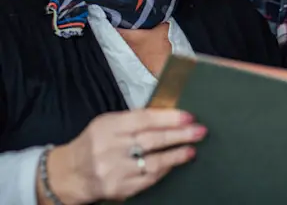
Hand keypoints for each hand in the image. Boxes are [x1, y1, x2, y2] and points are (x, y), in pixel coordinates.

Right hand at [38, 108, 206, 203]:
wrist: (69, 173)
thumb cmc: (95, 142)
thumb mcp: (108, 122)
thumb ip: (134, 119)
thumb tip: (168, 115)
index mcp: (109, 126)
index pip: (144, 119)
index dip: (168, 117)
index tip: (188, 116)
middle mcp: (110, 148)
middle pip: (152, 140)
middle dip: (179, 135)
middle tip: (200, 131)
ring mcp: (114, 171)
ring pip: (153, 162)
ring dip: (176, 155)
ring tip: (192, 149)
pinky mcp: (118, 189)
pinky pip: (147, 180)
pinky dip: (164, 170)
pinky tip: (174, 163)